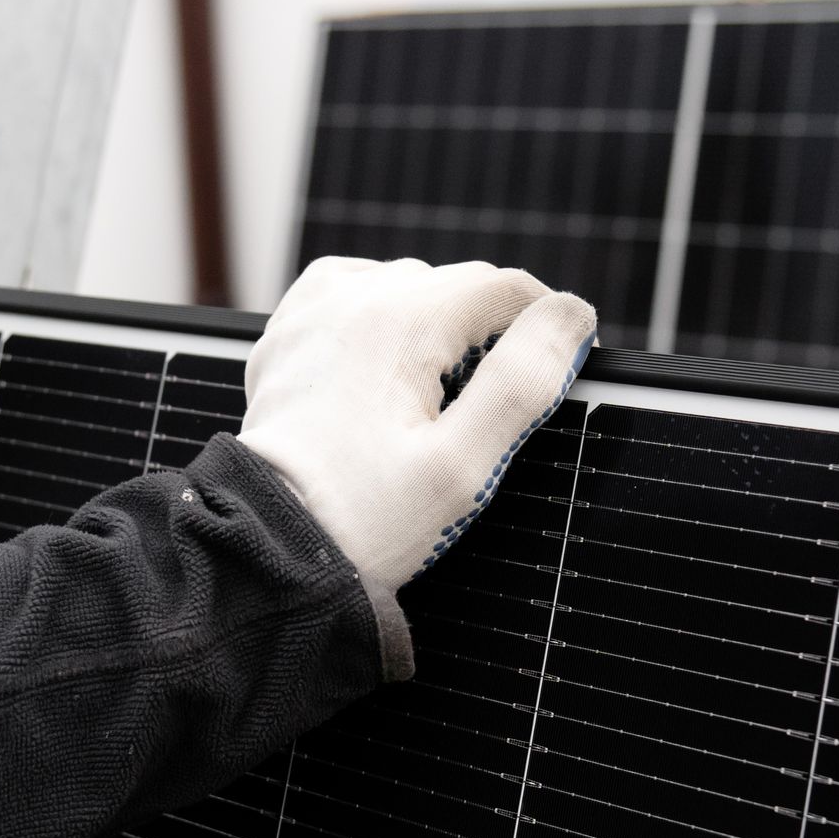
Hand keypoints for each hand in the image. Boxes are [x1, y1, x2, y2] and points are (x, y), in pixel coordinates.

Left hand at [238, 257, 596, 591]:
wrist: (268, 551)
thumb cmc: (362, 521)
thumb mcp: (462, 467)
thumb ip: (524, 384)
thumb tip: (569, 317)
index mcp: (400, 321)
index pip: (508, 288)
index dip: (550, 326)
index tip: (559, 375)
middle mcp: (352, 299)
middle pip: (461, 285)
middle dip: (495, 333)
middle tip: (496, 409)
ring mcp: (313, 314)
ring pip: (411, 286)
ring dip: (441, 327)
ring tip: (441, 401)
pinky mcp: (289, 337)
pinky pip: (355, 297)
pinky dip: (385, 321)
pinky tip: (389, 370)